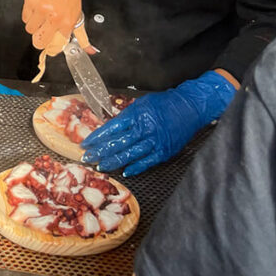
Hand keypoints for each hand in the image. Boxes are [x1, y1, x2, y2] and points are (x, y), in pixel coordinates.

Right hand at [21, 0, 82, 55]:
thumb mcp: (77, 14)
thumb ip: (82, 35)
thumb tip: (91, 51)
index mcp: (67, 22)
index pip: (55, 45)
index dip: (51, 46)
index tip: (50, 44)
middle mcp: (54, 17)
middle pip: (38, 41)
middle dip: (39, 38)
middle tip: (43, 30)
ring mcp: (41, 10)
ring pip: (29, 29)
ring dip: (34, 24)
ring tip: (42, 14)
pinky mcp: (30, 2)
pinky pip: (24, 17)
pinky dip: (29, 14)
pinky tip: (37, 6)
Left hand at [80, 70, 236, 175]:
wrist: (189, 107)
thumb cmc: (163, 103)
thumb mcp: (141, 103)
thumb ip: (126, 117)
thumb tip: (111, 128)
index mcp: (136, 115)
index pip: (111, 128)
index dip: (97, 138)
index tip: (86, 144)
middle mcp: (144, 129)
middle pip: (117, 143)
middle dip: (100, 152)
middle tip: (87, 157)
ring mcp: (155, 142)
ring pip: (130, 154)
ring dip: (113, 161)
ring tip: (100, 166)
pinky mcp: (165, 151)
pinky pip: (147, 162)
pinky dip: (136, 168)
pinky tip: (125, 172)